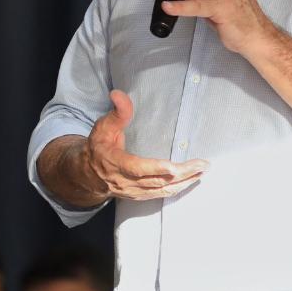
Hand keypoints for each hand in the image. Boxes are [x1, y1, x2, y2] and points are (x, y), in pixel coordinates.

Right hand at [85, 89, 208, 200]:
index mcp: (115, 163)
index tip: (174, 167)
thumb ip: (116, 112)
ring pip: (162, 190)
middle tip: (203, 165)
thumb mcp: (103, 127)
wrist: (88, 174)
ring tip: (203, 171)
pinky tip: (191, 181)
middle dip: (182, 174)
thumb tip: (118, 93)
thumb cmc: (98, 147)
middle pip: (156, 181)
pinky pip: (161, 195)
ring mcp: (133, 192)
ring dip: (185, 182)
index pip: (137, 168)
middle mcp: (125, 181)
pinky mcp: (140, 196)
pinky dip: (178, 189)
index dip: (155, 168)